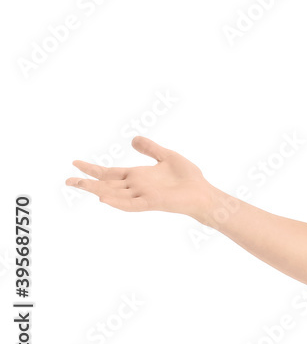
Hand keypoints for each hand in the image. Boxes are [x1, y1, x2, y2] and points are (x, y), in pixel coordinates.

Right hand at [66, 136, 214, 218]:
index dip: (93, 168)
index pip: (110, 173)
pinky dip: (117, 202)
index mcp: (138, 176)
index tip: (75, 162)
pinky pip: (131, 204)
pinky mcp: (152, 202)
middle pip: (106, 184)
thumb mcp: (167, 157)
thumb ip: (150, 149)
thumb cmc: (187, 178)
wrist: (202, 193)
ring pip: (114, 194)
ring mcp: (142, 195)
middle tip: (67, 179)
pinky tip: (103, 198)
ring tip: (79, 185)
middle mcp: (136, 186)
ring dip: (96, 191)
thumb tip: (132, 139)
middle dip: (87, 182)